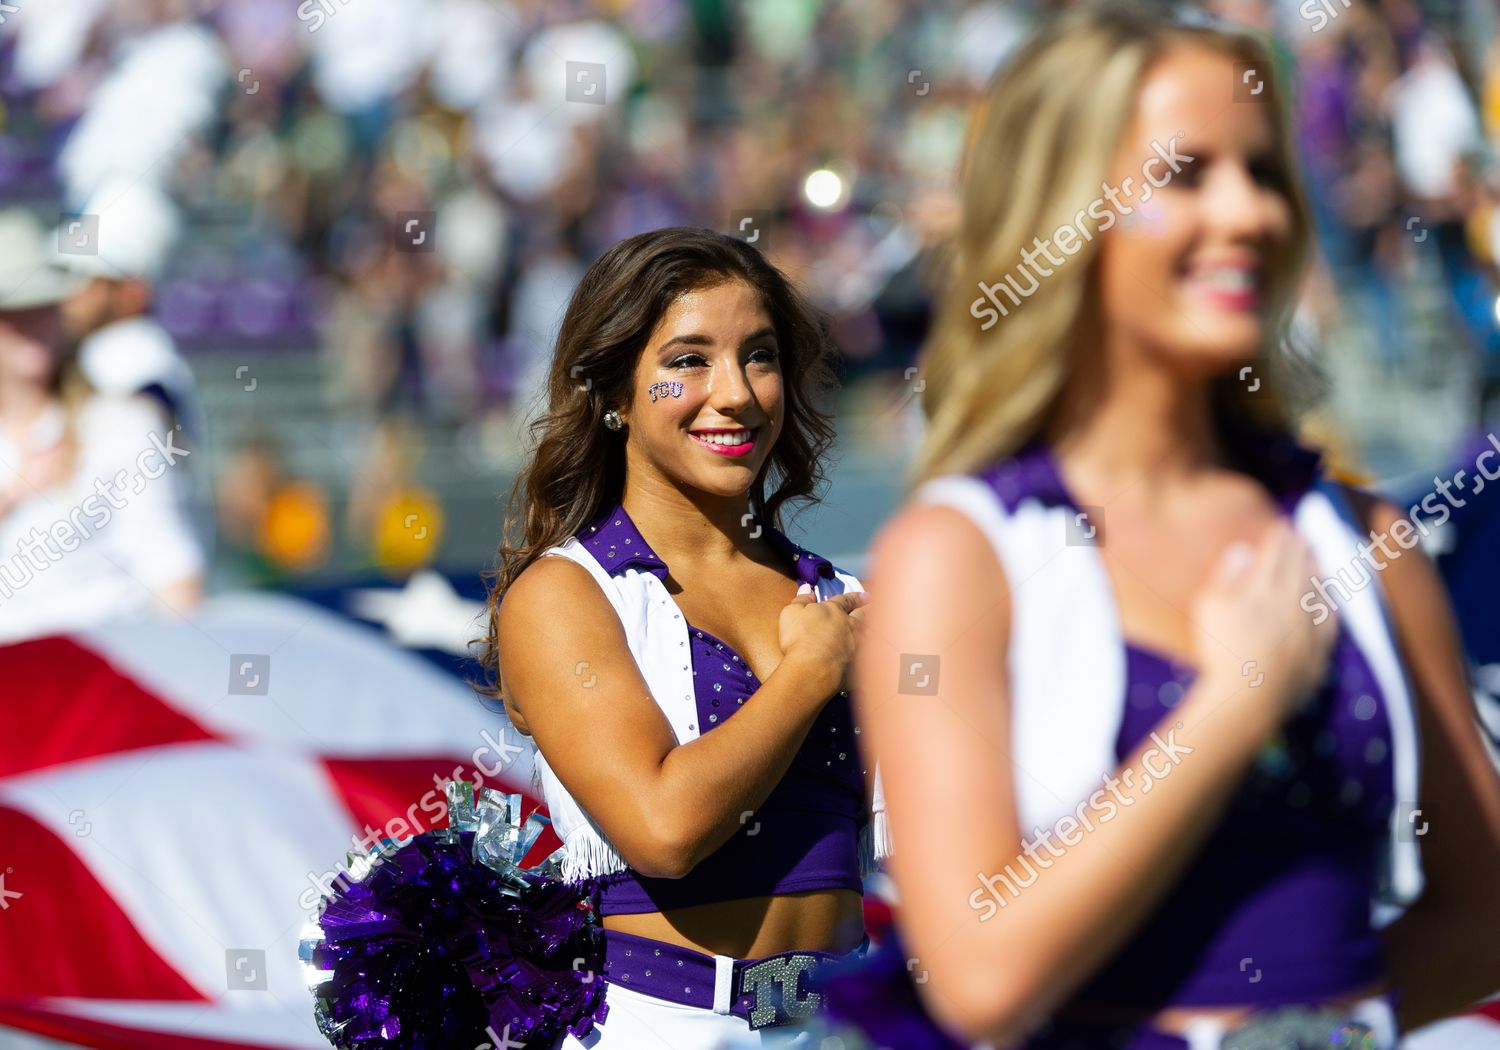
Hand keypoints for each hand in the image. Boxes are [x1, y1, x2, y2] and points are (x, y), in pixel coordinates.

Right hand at [778, 584, 867, 700]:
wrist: (812, 669)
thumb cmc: (798, 639)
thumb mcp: (791, 613)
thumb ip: (801, 600)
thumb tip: (807, 588)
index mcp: (833, 611)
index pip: (845, 600)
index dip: (854, 597)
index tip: (864, 595)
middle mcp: (849, 626)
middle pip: (863, 614)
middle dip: (870, 608)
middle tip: (877, 605)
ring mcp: (857, 645)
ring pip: (870, 633)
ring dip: (875, 628)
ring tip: (881, 625)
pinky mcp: (859, 664)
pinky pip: (870, 657)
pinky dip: (875, 653)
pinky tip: (878, 653)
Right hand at [1191, 521, 1336, 728]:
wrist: (1250, 696)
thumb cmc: (1221, 650)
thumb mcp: (1209, 608)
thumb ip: (1227, 576)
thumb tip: (1242, 550)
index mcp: (1262, 589)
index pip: (1275, 556)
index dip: (1279, 539)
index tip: (1282, 524)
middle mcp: (1290, 604)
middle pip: (1298, 570)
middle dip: (1300, 550)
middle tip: (1302, 535)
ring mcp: (1307, 628)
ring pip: (1317, 591)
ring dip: (1317, 572)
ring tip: (1317, 559)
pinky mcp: (1317, 653)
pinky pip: (1329, 622)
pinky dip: (1329, 606)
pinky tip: (1329, 600)